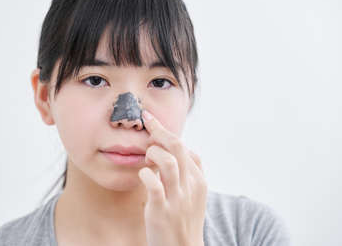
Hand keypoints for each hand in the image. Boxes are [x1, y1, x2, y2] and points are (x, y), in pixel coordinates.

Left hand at [138, 110, 206, 245]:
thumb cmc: (184, 219)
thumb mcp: (194, 195)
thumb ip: (189, 173)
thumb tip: (178, 149)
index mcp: (198, 181)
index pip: (186, 148)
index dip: (168, 133)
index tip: (154, 124)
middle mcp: (190, 186)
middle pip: (177, 147)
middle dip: (160, 130)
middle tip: (146, 122)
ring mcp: (176, 198)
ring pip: (168, 162)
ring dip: (153, 153)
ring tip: (146, 156)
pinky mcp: (161, 210)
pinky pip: (154, 185)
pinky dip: (146, 174)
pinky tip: (142, 174)